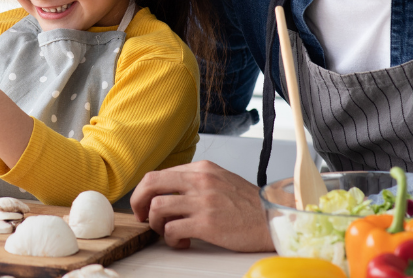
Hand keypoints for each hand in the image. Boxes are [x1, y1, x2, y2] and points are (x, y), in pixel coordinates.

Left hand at [130, 160, 272, 251]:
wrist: (274, 219)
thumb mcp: (220, 180)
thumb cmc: (248, 205)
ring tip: (168, 231)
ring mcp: (203, 201)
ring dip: (156, 224)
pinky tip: (182, 242)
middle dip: (138, 202)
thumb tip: (169, 191)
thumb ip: (196, 181)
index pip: (159, 174)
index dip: (145, 192)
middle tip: (141, 217)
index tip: (145, 204)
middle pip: (151, 184)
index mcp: (202, 169)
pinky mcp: (207, 223)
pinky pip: (172, 230)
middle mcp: (201, 181)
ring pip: (157, 207)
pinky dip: (171, 239)